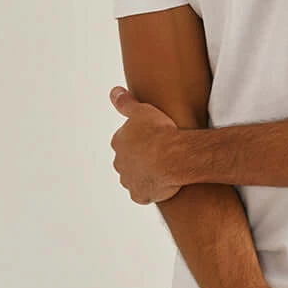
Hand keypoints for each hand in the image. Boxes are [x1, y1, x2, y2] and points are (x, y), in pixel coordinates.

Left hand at [109, 86, 181, 203]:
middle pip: (128, 161)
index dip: (140, 140)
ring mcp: (128, 180)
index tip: (154, 138)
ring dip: (145, 175)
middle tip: (160, 154)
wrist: (172, 156)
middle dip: (140, 159)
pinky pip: (144, 194)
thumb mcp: (142, 110)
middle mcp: (119, 163)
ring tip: (164, 169)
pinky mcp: (139, 195)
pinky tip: (164, 184)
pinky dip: (152, 190)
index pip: (125, 141)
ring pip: (135, 178)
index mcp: (118, 142)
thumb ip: (125, 102)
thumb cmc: (159, 131)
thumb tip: (114, 91)